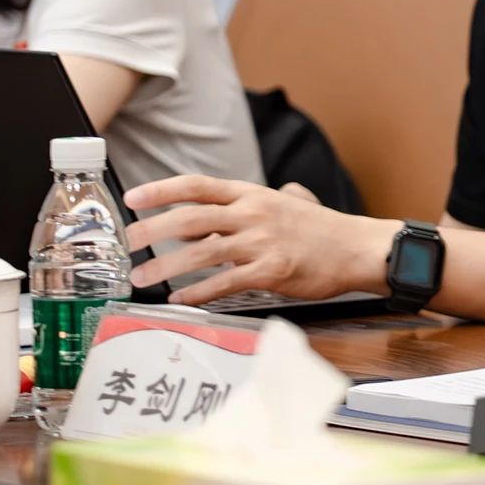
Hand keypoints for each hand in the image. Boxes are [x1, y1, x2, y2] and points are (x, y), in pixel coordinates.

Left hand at [121, 174, 394, 304]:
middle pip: (190, 217)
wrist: (356, 248)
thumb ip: (249, 206)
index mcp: (252, 194)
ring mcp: (261, 243)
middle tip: (128, 242)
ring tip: (142, 278)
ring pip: (201, 253)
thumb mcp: (284, 204)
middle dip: (153, 229)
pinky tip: (181, 299)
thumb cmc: (322, 229)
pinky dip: (199, 292)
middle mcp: (252, 214)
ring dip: (166, 266)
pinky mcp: (271, 272)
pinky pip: (225, 283)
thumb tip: (214, 213)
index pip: (197, 185)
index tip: (132, 197)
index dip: (161, 190)